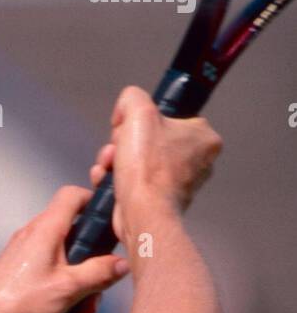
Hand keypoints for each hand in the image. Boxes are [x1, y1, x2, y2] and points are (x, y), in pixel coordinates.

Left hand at [0, 184, 130, 312]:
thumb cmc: (21, 304)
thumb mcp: (69, 288)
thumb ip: (99, 273)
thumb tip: (122, 263)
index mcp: (45, 230)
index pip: (71, 196)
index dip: (93, 201)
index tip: (110, 222)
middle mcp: (32, 237)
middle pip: (73, 235)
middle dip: (92, 263)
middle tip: (100, 288)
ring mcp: (24, 256)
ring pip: (64, 261)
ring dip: (80, 285)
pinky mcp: (19, 276)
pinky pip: (50, 276)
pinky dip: (63, 293)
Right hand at [98, 85, 222, 243]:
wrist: (141, 214)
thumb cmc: (148, 169)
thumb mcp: (138, 111)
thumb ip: (133, 98)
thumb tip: (124, 111)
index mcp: (204, 137)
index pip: (168, 117)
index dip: (142, 120)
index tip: (131, 128)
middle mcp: (197, 161)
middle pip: (150, 139)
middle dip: (124, 143)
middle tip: (118, 149)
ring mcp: (178, 184)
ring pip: (139, 161)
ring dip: (116, 161)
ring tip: (109, 166)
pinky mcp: (159, 202)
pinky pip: (135, 182)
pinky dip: (117, 181)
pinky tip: (107, 181)